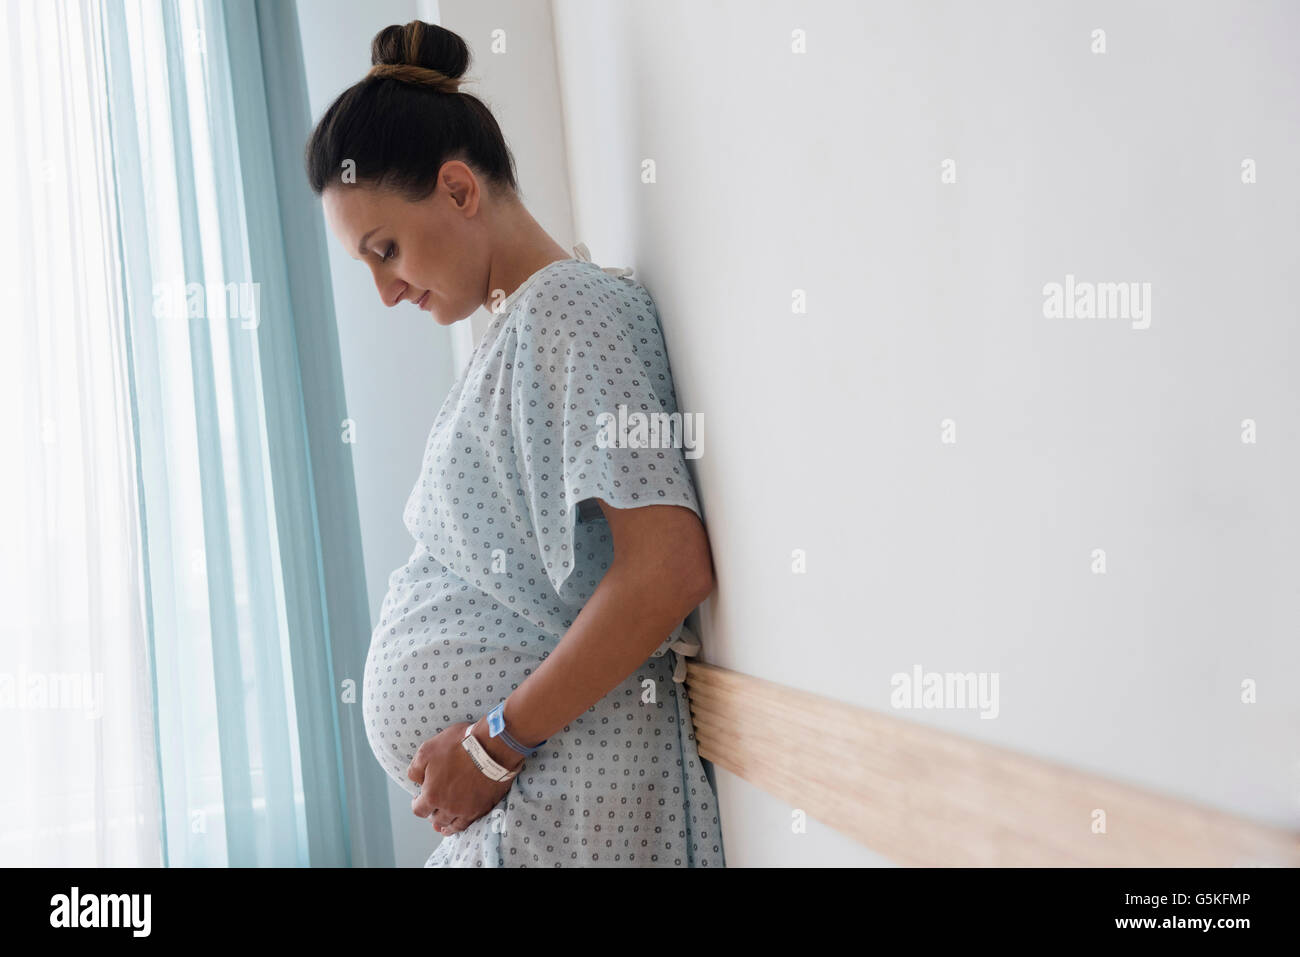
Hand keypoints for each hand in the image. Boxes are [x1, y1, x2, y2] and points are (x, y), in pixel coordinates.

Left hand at [405, 721, 520, 835]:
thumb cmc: (459, 746)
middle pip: (435, 819)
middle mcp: (448, 807)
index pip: (419, 810)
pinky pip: (467, 824)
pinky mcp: (481, 808)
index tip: (419, 798)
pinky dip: (459, 826)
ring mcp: (466, 810)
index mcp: (432, 795)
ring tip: (442, 824)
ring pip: (450, 824)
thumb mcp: (427, 750)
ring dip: (444, 823)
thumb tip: (416, 781)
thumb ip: (416, 769)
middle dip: (432, 813)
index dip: (417, 804)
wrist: (491, 747)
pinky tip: (457, 826)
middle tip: (434, 806)